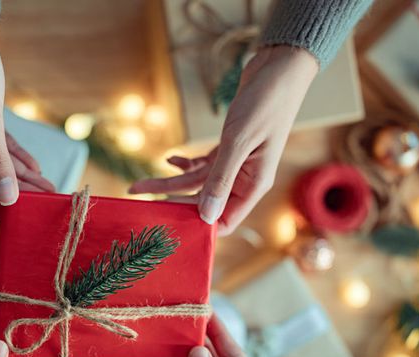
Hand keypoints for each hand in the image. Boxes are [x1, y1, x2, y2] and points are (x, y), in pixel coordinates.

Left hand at [129, 45, 317, 234]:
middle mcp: (245, 180)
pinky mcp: (229, 149)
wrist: (279, 69)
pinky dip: (185, 164)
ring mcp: (236, 165)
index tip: (169, 225)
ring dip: (170, 183)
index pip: (225, 221)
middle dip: (173, 203)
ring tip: (139, 185)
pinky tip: (170, 160)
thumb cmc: (266, 103)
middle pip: (204, 203)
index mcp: (254, 185)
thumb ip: (221, 179)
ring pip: (198, 183)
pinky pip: (202, 166)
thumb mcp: (239, 141)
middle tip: (142, 203)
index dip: (199, 226)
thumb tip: (206, 215)